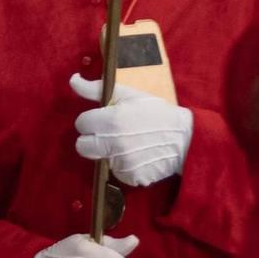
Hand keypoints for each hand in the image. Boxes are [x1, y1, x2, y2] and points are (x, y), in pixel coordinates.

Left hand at [69, 74, 193, 186]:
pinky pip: (118, 172)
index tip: (103, 118)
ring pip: (101, 159)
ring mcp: (122, 163)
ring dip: (110, 152)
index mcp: (110, 121)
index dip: (91, 120)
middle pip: (81, 146)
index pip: (81, 123)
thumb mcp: (129, 94)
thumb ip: (96, 89)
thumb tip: (73, 80)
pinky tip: (139, 155)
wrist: (185, 138)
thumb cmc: (156, 112)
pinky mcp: (131, 177)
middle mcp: (113, 144)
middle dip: (91, 139)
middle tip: (109, 133)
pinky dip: (125, 165)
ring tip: (131, 143)